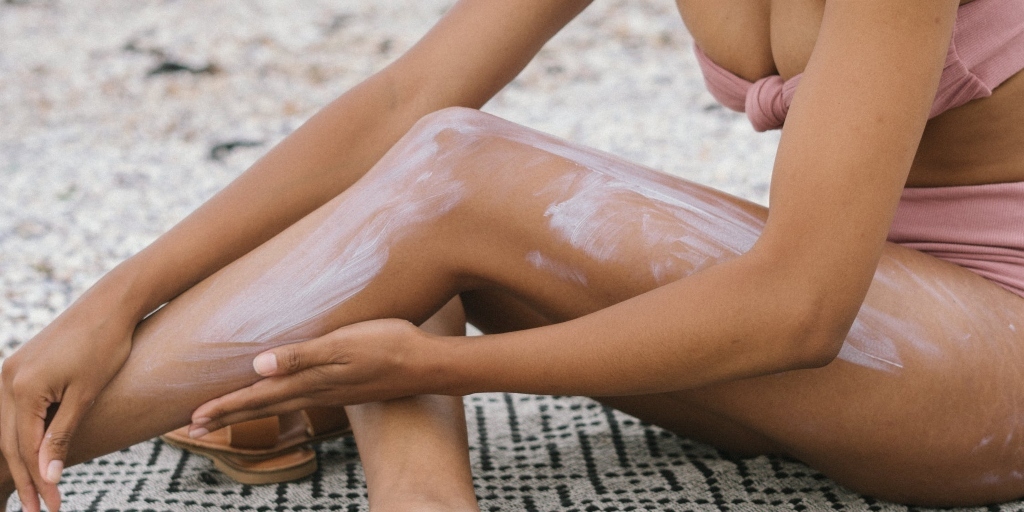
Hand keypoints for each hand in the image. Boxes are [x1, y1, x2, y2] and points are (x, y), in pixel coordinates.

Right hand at [1, 300, 133, 511]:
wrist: (110, 304)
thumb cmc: (105, 346)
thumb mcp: (86, 394)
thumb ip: (62, 435)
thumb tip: (47, 476)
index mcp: (22, 389)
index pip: (26, 449)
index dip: (38, 481)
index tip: (53, 507)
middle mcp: (7, 380)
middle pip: (11, 444)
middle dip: (25, 479)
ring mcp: (10, 373)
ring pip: (9, 430)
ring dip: (22, 461)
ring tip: (35, 493)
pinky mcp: (21, 368)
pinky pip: (16, 412)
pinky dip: (24, 437)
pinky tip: (35, 456)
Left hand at [188, 319, 437, 434]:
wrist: (428, 364)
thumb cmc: (388, 345)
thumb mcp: (344, 343)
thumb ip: (302, 354)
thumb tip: (257, 365)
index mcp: (311, 380)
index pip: (257, 396)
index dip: (224, 406)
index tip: (192, 418)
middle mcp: (317, 391)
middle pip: (263, 405)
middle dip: (227, 414)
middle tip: (193, 426)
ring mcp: (332, 392)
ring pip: (280, 403)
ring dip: (250, 409)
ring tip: (226, 414)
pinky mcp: (345, 387)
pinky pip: (299, 397)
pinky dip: (276, 400)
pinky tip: (279, 395)